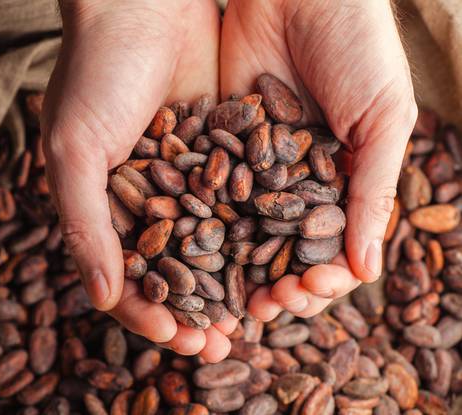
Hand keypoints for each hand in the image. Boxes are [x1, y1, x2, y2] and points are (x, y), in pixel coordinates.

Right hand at [41, 0, 236, 360]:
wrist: (142, 3)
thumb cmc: (94, 73)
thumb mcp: (74, 151)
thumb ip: (84, 225)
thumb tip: (100, 298)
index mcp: (103, 206)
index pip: (125, 275)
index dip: (148, 312)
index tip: (177, 339)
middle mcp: (146, 198)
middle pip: (172, 269)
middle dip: (196, 309)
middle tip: (223, 344)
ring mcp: (186, 177)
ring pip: (211, 243)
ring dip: (230, 281)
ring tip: (255, 315)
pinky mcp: (222, 150)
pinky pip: (239, 201)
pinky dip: (255, 233)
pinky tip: (276, 260)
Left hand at [221, 0, 417, 318]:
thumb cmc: (358, 47)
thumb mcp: (383, 117)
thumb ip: (372, 192)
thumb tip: (367, 271)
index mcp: (342, 182)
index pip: (330, 248)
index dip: (320, 279)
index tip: (304, 295)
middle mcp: (294, 181)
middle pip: (281, 250)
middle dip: (274, 283)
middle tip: (260, 308)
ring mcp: (253, 166)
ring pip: (242, 231)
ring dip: (234, 268)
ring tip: (225, 298)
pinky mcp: (218, 143)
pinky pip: (209, 190)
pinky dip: (202, 222)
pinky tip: (191, 250)